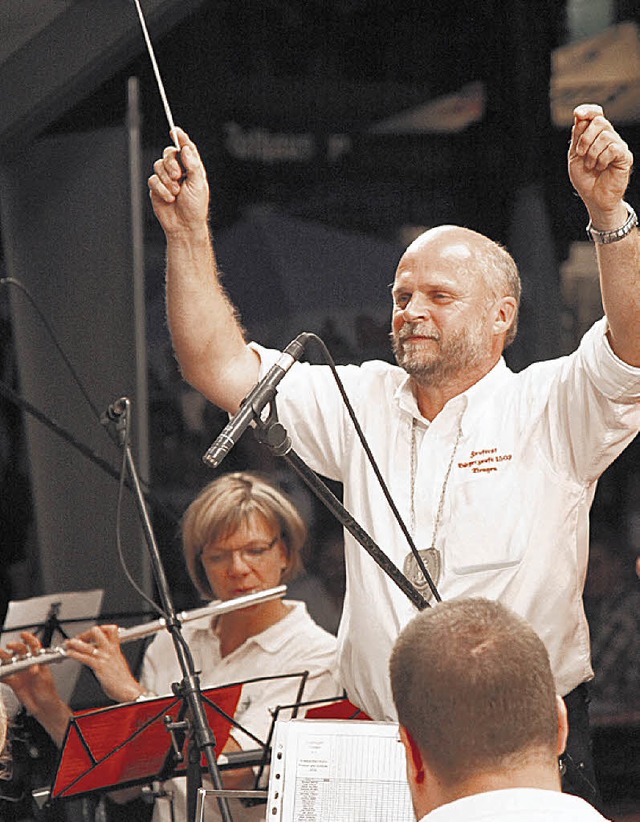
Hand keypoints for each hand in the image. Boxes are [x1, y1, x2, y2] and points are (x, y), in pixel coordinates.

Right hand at [0, 632, 68, 720]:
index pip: (35, 647)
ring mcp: (21, 673)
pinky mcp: (14, 683)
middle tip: (9, 646)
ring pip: (11, 662)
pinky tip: (0, 671)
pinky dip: (1, 674)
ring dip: (4, 658)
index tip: (23, 635)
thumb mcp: (43, 681)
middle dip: (14, 647)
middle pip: (20, 652)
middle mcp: (29, 665)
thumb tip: (32, 667)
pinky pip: (5, 677)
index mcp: (39, 662)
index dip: (29, 639)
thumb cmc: (48, 693)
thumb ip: (37, 673)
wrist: (44, 708)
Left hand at [64, 626, 143, 702]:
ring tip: (68, 643)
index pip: (111, 629)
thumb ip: (112, 659)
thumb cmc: (124, 681)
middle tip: (78, 638)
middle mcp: (110, 650)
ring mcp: (104, 657)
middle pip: (97, 631)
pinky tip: (69, 654)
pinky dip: (74, 654)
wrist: (128, 690)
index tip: (91, 633)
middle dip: (85, 633)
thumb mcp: (119, 664)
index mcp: (116, 649)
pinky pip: (84, 657)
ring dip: (75, 643)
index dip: (100, 628)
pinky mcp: (99, 666)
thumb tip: (106, 659)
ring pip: (88, 644)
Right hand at [148, 127, 209, 236]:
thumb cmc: (195, 208)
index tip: (175, 130)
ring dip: (167, 180)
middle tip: (178, 176)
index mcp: (191, 168)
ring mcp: (166, 179)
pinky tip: (169, 198)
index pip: (185, 148)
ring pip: (158, 166)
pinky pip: (153, 180)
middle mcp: (178, 171)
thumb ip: (193, 165)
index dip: (180, 137)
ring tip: (175, 193)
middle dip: (171, 163)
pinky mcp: (156, 188)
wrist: (184, 226)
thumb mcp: (199, 185)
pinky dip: (161, 189)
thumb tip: (186, 149)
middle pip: (168, 153)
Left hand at [568, 104, 632, 227]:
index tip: (577, 114)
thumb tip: (580, 116)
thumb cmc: (585, 178)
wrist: (594, 198)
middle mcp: (608, 137)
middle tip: (581, 154)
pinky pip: (613, 148)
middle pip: (600, 121)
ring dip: (592, 153)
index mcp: (595, 135)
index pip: (596, 114)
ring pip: (605, 136)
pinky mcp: (624, 156)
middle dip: (585, 138)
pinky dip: (602, 159)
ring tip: (591, 166)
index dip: (588, 110)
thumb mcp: (575, 156)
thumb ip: (577, 137)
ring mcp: (618, 146)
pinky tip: (600, 167)